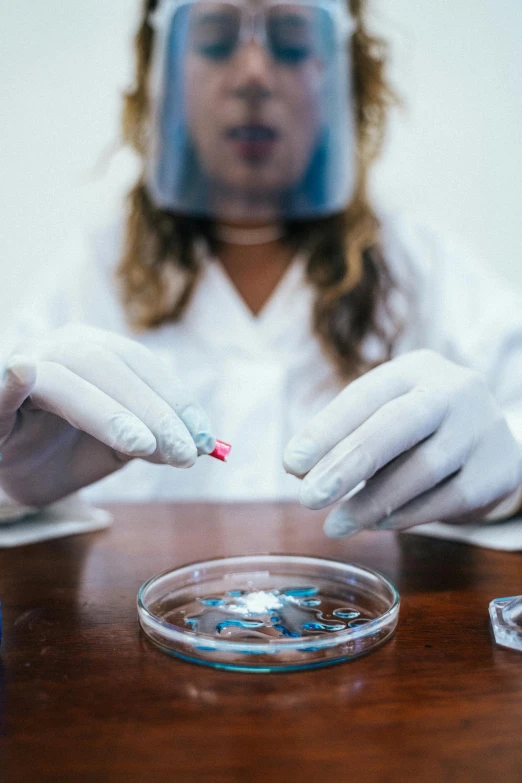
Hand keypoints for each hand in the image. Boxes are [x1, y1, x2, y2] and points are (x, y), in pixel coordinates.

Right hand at [0, 324, 215, 505]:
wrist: (7, 474)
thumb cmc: (60, 453)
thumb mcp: (116, 449)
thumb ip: (152, 443)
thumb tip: (198, 446)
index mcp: (94, 352)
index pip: (143, 367)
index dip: (177, 400)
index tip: (206, 439)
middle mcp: (60, 349)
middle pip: (112, 366)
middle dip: (155, 411)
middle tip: (186, 453)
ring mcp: (23, 365)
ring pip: (69, 376)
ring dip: (110, 411)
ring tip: (143, 445)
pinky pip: (1, 386)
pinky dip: (13, 379)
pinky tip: (23, 373)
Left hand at [283, 350, 521, 536]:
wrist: (491, 444)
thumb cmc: (420, 430)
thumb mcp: (384, 417)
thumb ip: (343, 436)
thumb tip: (299, 467)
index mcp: (415, 369)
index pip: (365, 395)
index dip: (326, 429)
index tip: (292, 463)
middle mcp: (453, 390)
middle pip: (399, 424)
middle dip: (348, 463)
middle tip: (309, 498)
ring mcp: (480, 428)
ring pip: (423, 468)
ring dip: (372, 502)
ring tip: (335, 524)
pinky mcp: (497, 469)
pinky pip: (447, 499)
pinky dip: (405, 515)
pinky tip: (375, 524)